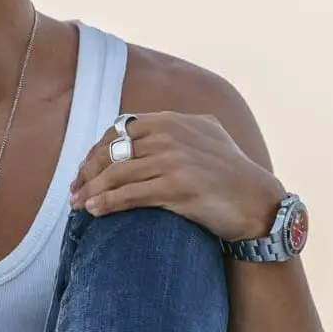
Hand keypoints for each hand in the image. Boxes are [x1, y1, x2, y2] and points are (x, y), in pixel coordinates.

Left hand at [69, 111, 284, 240]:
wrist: (258, 202)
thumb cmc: (230, 174)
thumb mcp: (205, 136)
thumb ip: (175, 128)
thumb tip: (139, 129)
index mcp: (174, 120)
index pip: (121, 131)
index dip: (97, 150)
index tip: (86, 168)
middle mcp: (172, 135)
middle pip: (114, 152)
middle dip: (88, 171)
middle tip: (74, 190)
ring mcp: (175, 160)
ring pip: (117, 174)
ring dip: (91, 190)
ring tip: (77, 204)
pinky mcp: (178, 187)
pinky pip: (130, 195)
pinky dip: (107, 202)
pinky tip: (94, 211)